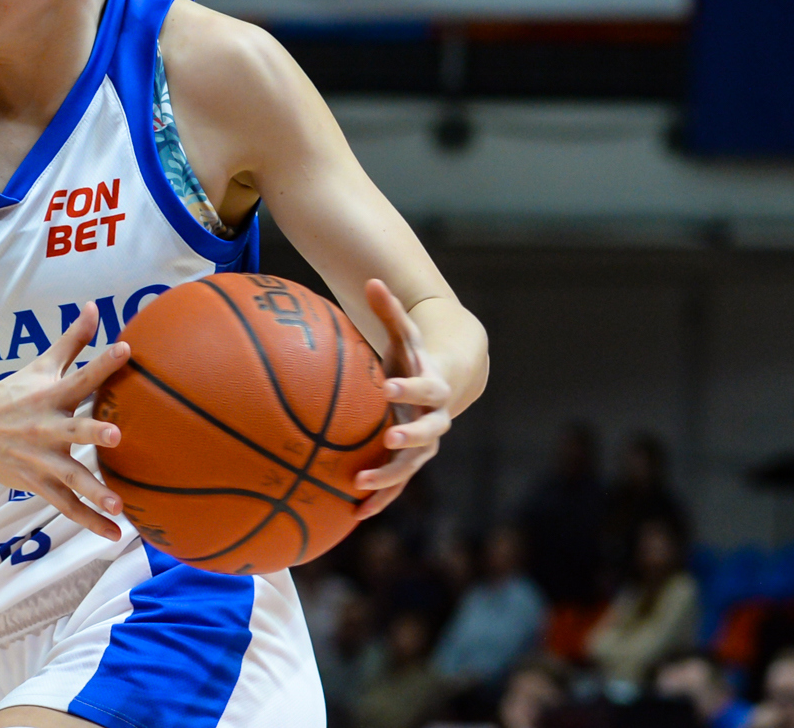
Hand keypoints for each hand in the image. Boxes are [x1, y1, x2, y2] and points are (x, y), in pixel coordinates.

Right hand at [0, 304, 131, 539]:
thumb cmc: (11, 392)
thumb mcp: (40, 365)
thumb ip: (72, 340)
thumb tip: (94, 307)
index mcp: (50, 396)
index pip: (81, 375)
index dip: (103, 362)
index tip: (126, 349)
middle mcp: (47, 428)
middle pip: (74, 430)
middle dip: (94, 433)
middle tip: (116, 435)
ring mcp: (41, 459)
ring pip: (70, 477)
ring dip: (95, 492)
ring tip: (119, 506)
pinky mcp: (37, 483)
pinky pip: (66, 506)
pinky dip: (89, 521)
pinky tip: (116, 534)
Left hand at [353, 277, 454, 518]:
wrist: (439, 387)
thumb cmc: (413, 357)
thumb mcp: (404, 334)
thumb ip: (390, 310)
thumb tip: (373, 279)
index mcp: (434, 387)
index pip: (426, 387)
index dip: (409, 387)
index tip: (388, 386)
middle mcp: (435, 419)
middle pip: (429, 432)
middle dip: (410, 437)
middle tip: (388, 440)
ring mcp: (425, 445)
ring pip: (412, 466)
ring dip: (389, 477)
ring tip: (360, 485)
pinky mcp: (409, 462)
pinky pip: (397, 485)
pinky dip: (379, 499)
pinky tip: (354, 514)